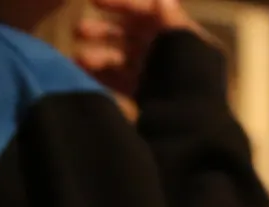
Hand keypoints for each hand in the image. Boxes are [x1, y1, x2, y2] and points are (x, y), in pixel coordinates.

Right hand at [72, 0, 211, 98]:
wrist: (190, 131)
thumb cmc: (188, 81)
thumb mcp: (180, 43)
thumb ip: (169, 20)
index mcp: (185, 38)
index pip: (151, 13)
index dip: (122, 5)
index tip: (94, 1)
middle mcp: (172, 56)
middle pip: (133, 36)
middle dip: (104, 32)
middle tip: (78, 31)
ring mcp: (159, 79)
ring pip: (124, 60)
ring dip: (99, 56)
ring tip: (77, 59)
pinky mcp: (148, 101)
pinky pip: (123, 83)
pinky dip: (103, 76)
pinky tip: (81, 73)